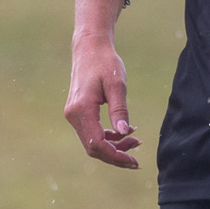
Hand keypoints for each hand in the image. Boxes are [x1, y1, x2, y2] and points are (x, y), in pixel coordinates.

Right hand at [64, 0, 140, 168]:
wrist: (89, 48)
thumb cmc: (105, 62)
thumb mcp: (117, 84)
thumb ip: (120, 109)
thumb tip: (125, 132)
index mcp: (82, 109)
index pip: (97, 143)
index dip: (116, 156)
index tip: (134, 160)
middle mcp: (73, 115)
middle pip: (93, 148)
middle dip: (115, 155)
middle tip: (137, 157)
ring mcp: (73, 115)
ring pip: (92, 142)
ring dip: (113, 146)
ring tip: (135, 141)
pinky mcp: (77, 113)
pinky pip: (91, 133)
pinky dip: (107, 137)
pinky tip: (124, 132)